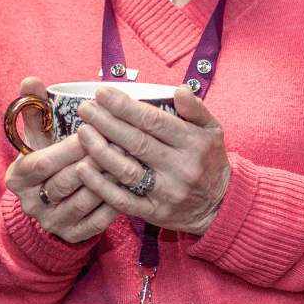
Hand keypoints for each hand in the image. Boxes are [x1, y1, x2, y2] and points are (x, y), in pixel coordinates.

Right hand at [3, 77, 119, 243]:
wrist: (49, 199)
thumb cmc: (47, 155)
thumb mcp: (38, 134)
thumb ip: (35, 106)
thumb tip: (31, 80)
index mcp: (17, 177)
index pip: (41, 163)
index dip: (67, 148)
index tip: (90, 130)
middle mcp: (31, 203)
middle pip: (65, 182)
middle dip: (93, 161)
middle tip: (119, 143)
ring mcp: (51, 222)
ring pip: (83, 201)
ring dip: (107, 180)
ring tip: (127, 161)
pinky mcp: (72, 236)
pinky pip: (97, 222)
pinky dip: (114, 203)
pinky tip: (128, 186)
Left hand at [73, 84, 230, 234]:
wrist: (222, 206)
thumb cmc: (209, 160)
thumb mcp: (212, 130)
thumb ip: (196, 109)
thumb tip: (180, 90)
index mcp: (193, 143)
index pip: (153, 121)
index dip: (124, 106)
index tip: (102, 93)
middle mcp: (181, 168)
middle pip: (136, 142)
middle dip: (106, 123)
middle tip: (85, 109)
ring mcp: (167, 193)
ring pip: (127, 171)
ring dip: (99, 151)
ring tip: (81, 132)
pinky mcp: (154, 213)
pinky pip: (122, 200)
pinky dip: (100, 186)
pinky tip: (81, 169)